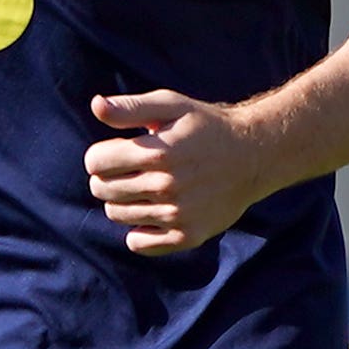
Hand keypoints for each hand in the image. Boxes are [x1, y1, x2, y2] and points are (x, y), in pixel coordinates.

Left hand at [84, 87, 273, 254]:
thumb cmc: (207, 127)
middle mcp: (167, 185)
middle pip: (102, 190)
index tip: (115, 152)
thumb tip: (96, 106)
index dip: (100, 155)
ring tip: (143, 188)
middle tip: (128, 170)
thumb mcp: (171, 106)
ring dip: (121, 202)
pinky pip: (139, 243)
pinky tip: (152, 212)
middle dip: (107, 178)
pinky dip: (138, 231)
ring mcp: (178, 214)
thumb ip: (131, 107)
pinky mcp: (188, 236)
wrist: (254, 156)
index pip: (95, 162)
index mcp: (158, 151)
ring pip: (117, 215)